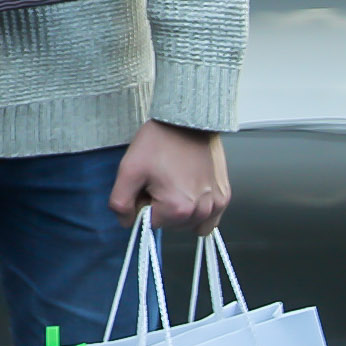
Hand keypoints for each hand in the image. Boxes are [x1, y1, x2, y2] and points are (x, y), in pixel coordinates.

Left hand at [110, 120, 229, 232]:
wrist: (187, 121)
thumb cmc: (158, 142)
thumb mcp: (129, 170)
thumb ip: (121, 202)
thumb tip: (127, 223)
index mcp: (177, 208)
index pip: (150, 222)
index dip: (143, 202)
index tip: (147, 183)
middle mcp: (201, 211)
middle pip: (170, 224)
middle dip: (161, 206)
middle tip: (160, 178)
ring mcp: (216, 205)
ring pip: (188, 222)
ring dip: (179, 209)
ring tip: (175, 180)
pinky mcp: (225, 196)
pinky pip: (209, 220)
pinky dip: (198, 211)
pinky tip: (190, 190)